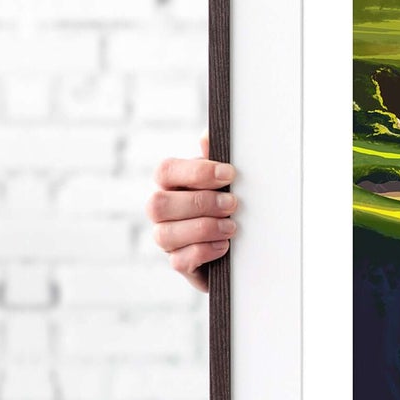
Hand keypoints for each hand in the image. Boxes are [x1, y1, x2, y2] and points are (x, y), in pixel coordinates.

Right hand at [148, 138, 236, 291]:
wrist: (241, 245)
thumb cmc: (227, 204)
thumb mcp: (225, 181)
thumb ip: (215, 159)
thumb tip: (206, 136)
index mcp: (171, 184)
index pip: (166, 171)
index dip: (196, 172)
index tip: (229, 174)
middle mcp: (162, 211)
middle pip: (158, 204)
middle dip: (199, 203)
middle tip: (232, 204)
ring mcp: (167, 239)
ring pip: (164, 234)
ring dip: (203, 229)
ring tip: (231, 228)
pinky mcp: (180, 263)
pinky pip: (179, 261)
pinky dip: (204, 251)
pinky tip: (224, 246)